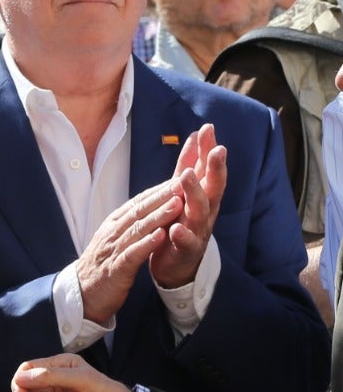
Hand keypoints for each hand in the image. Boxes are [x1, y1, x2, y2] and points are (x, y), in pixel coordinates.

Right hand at [76, 177, 182, 321]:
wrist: (81, 296)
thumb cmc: (101, 268)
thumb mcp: (113, 241)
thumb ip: (128, 226)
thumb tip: (146, 209)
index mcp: (112, 226)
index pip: (137, 203)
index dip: (157, 190)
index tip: (177, 178)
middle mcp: (112, 233)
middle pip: (138, 211)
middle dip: (161, 196)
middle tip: (182, 182)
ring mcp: (112, 250)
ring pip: (137, 229)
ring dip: (158, 215)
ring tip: (177, 203)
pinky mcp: (115, 269)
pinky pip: (132, 254)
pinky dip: (146, 244)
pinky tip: (161, 236)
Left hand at [149, 123, 225, 289]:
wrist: (177, 264)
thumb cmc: (182, 222)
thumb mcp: (186, 192)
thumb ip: (190, 166)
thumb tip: (197, 135)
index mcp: (204, 196)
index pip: (207, 169)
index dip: (208, 149)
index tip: (207, 128)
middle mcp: (205, 211)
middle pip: (213, 187)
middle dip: (215, 168)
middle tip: (216, 149)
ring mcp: (198, 231)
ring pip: (200, 211)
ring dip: (194, 193)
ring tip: (186, 176)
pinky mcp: (187, 251)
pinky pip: (186, 243)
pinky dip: (182, 235)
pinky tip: (175, 228)